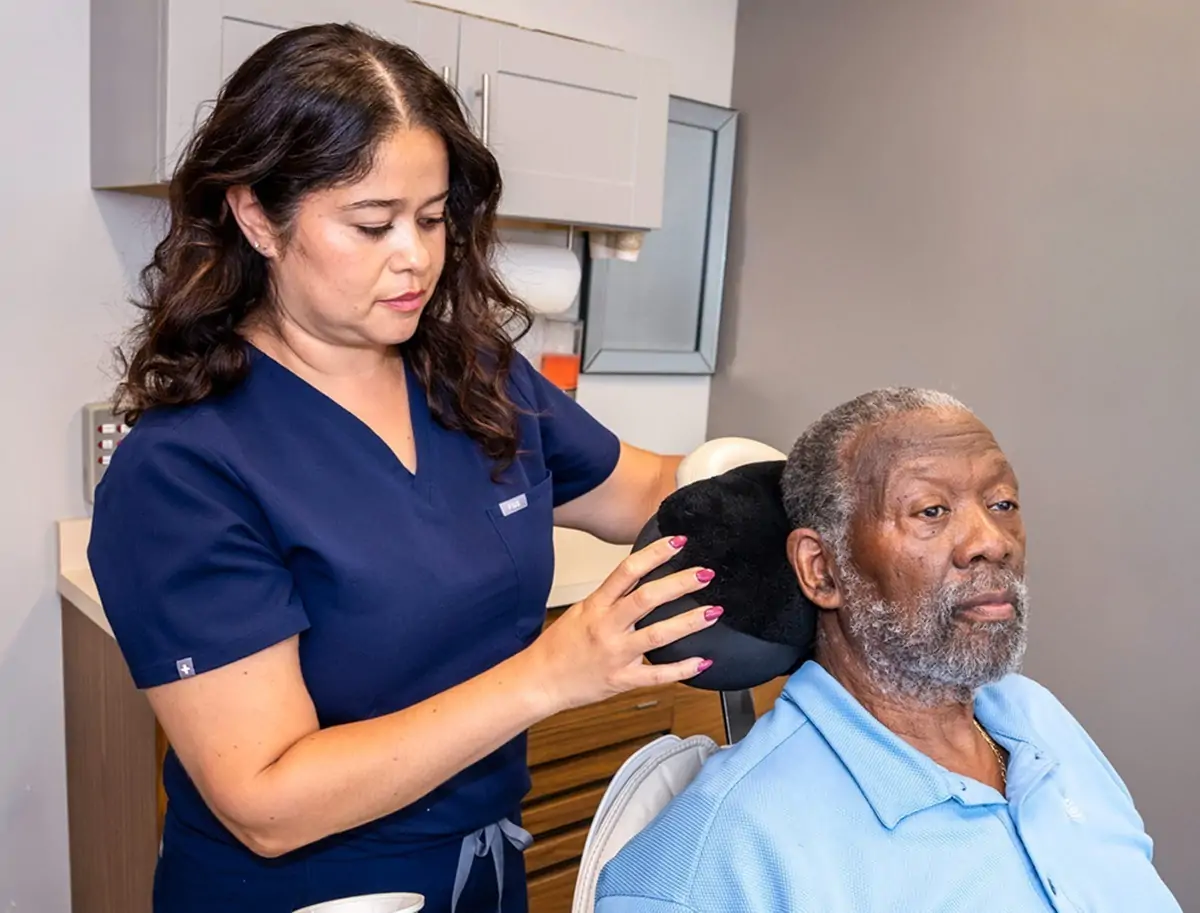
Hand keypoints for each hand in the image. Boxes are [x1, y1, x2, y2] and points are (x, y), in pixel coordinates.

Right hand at [520, 535, 720, 713]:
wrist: (541, 681)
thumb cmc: (560, 646)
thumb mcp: (582, 610)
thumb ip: (611, 596)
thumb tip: (640, 576)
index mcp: (596, 606)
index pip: (627, 571)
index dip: (655, 554)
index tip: (677, 542)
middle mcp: (607, 627)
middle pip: (647, 599)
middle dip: (680, 584)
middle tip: (705, 573)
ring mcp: (616, 654)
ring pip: (657, 635)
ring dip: (689, 622)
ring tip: (712, 611)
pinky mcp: (623, 679)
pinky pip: (657, 675)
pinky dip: (683, 668)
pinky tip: (703, 661)